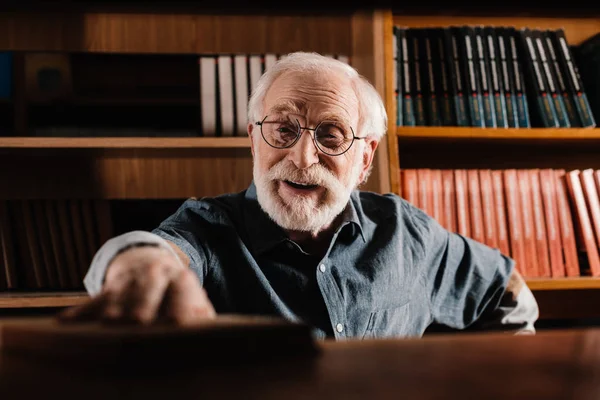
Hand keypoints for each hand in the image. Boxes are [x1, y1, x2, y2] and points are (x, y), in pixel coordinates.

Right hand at [59, 246, 215, 324]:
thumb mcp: (192, 296)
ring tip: (109, 324)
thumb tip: (211, 332)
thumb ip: (201, 313)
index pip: (182, 293)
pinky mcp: (109, 287)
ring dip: (113, 312)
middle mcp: (155, 275)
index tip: (179, 324)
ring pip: (120, 297)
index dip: (181, 309)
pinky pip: (94, 300)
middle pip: (148, 292)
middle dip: (143, 307)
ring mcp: (130, 280)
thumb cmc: (176, 290)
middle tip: (139, 323)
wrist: (149, 259)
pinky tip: (67, 323)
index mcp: (181, 278)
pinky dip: (81, 313)